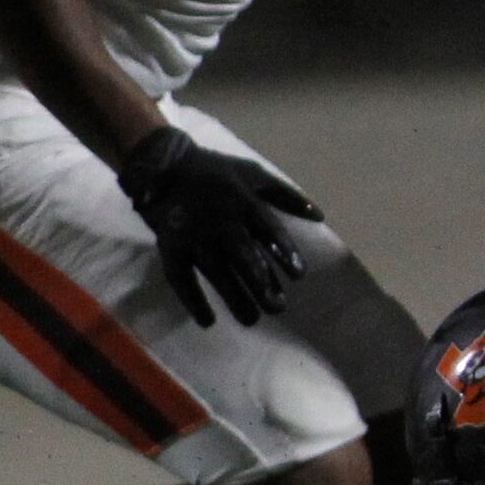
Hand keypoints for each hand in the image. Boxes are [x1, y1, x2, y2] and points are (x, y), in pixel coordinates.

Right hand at [115, 126, 319, 327]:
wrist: (163, 164)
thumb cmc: (216, 172)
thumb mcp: (254, 174)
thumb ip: (286, 195)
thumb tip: (320, 215)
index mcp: (243, 201)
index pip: (269, 230)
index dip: (284, 252)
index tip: (299, 276)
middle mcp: (220, 219)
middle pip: (244, 255)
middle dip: (261, 283)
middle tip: (278, 308)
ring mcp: (194, 234)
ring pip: (216, 270)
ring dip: (234, 297)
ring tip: (251, 320)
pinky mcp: (170, 245)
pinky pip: (180, 277)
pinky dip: (192, 299)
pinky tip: (208, 321)